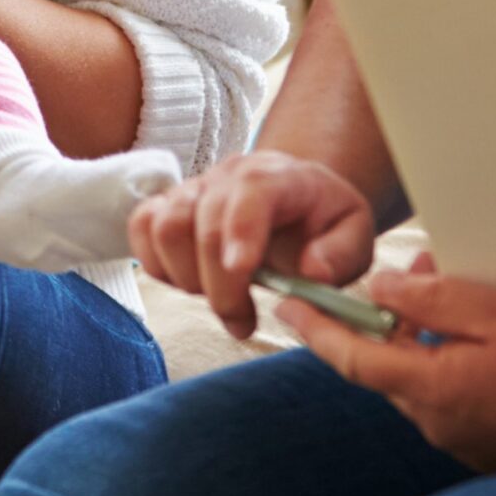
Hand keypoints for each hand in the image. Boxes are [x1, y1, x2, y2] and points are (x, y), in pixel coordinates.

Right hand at [129, 150, 375, 339]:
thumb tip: (312, 272)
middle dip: (218, 286)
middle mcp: (229, 175)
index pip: (250, 193)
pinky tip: (189, 281)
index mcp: (278, 176)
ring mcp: (194, 187)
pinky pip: (141, 226)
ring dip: (185, 277)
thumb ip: (340, 254)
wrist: (298, 196)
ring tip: (218, 298)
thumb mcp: (355, 235)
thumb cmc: (323, 220)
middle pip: (200, 223)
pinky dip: (155, 263)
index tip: (243, 273)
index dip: (240, 231)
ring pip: (164, 226)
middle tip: (243, 321)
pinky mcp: (169, 204)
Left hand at [280, 256, 495, 470]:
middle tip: (411, 278)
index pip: (353, 360)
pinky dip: (444, 365)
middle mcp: (439, 425)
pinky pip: (445, 398)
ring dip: (417, 343)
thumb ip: (429, 300)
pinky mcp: (485, 447)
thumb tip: (379, 291)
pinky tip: (475, 340)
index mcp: (434, 390)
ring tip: (448, 297)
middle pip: (385, 368)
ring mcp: (462, 442)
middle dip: (382, 323)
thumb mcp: (493, 309)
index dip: (316, 330)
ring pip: (416, 382)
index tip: (288, 304)